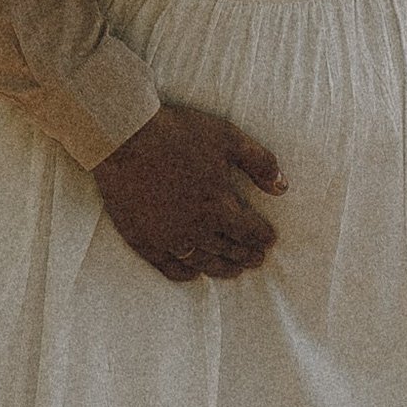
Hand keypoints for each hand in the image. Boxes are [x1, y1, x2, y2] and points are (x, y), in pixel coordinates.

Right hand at [93, 103, 284, 284]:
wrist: (123, 136)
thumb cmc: (176, 133)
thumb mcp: (227, 138)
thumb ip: (259, 162)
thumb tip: (283, 187)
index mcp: (218, 206)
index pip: (249, 232)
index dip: (263, 237)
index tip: (269, 240)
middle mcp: (195, 229)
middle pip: (229, 250)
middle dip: (246, 255)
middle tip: (257, 259)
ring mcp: (167, 238)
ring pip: (203, 262)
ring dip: (222, 268)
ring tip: (234, 270)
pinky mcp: (143, 240)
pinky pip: (169, 267)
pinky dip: (186, 273)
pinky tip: (194, 273)